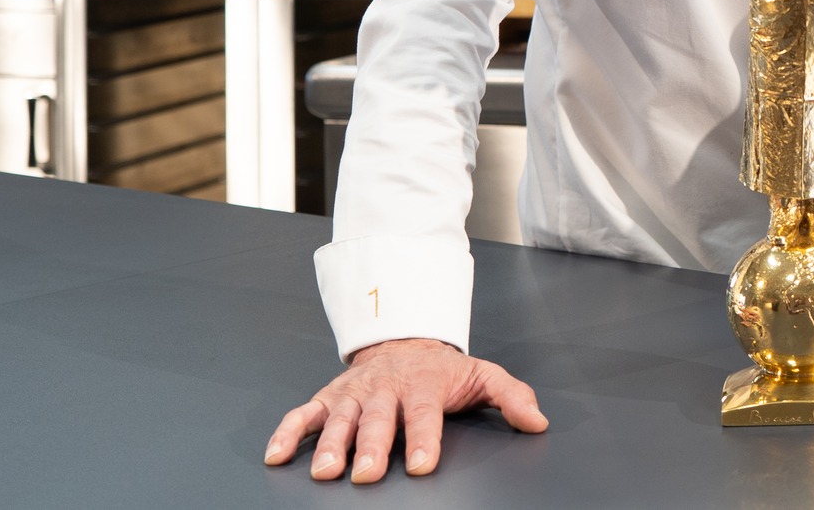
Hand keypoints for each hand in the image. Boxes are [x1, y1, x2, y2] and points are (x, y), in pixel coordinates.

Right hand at [264, 337, 547, 482]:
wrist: (403, 340)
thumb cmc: (442, 369)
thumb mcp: (482, 375)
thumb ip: (511, 396)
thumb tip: (538, 422)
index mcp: (424, 385)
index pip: (425, 414)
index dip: (425, 439)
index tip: (424, 464)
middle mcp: (386, 388)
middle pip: (379, 420)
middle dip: (373, 447)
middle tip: (367, 474)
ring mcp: (355, 392)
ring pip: (341, 419)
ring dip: (331, 445)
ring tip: (324, 471)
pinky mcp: (330, 397)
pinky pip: (305, 413)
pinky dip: (288, 431)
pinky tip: (276, 455)